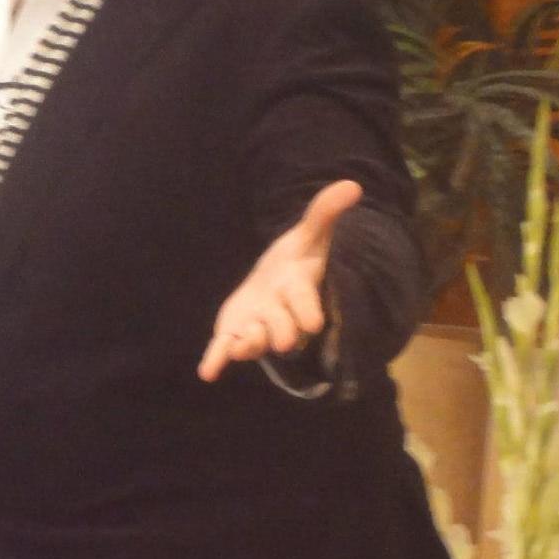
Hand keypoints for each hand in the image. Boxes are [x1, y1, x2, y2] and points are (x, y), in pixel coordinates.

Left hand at [197, 179, 359, 382]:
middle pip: (282, 327)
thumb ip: (324, 214)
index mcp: (298, 291)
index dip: (307, 311)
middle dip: (282, 333)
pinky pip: (225, 348)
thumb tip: (351, 186)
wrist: (273, 281)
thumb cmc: (296, 261)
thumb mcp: (308, 235)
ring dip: (249, 346)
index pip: (305, 302)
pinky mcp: (235, 333)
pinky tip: (208, 372)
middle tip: (284, 342)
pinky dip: (216, 360)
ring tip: (241, 349)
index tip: (314, 323)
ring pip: (255, 341)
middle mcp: (280, 314)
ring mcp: (257, 327)